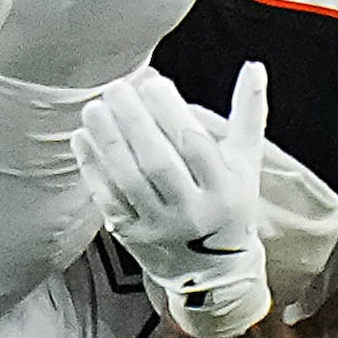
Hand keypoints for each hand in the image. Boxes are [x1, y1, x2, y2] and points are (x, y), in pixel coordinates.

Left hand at [73, 63, 272, 337]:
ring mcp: (160, 227)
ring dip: (107, 141)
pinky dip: (93, 167)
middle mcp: (193, 212)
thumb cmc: (230, 201)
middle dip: (134, 122)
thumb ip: (248, 114)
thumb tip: (254, 66)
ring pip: (128, 181)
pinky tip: (83, 138)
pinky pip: (108, 198)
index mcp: (224, 189)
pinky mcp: (133, 237)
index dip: (171, 113)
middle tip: (116, 88)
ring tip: (94, 108)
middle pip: (158, 164)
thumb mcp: (246, 162)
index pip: (195, 147)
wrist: (214, 272)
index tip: (152, 83)